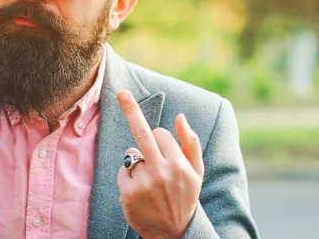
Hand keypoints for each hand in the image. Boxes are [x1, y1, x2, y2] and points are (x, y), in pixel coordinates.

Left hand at [116, 90, 203, 238]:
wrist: (174, 232)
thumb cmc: (185, 196)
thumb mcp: (196, 171)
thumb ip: (190, 142)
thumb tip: (180, 116)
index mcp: (179, 164)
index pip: (159, 133)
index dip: (159, 139)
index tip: (160, 144)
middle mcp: (161, 171)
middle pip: (141, 132)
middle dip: (131, 109)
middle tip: (121, 93)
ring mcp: (143, 183)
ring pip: (131, 154)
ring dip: (136, 162)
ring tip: (150, 182)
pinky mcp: (128, 193)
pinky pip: (122, 171)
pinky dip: (128, 177)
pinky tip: (139, 191)